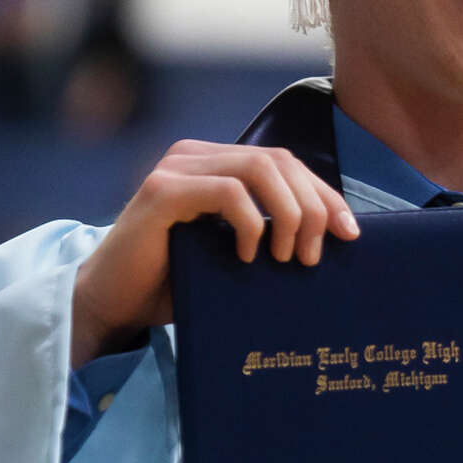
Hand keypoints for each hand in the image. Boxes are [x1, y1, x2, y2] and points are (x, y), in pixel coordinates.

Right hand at [70, 140, 358, 367]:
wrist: (111, 305)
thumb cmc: (174, 285)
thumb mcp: (233, 254)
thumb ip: (268, 233)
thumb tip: (333, 238)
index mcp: (216, 165)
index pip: (286, 164)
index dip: (325, 195)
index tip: (350, 235)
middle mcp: (197, 156)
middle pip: (280, 161)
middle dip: (312, 207)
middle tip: (315, 256)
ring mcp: (177, 169)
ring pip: (260, 169)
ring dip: (288, 214)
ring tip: (287, 257)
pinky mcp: (162, 191)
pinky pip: (227, 192)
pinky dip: (250, 223)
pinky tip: (248, 256)